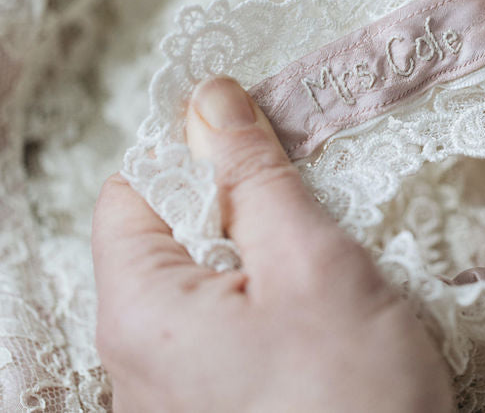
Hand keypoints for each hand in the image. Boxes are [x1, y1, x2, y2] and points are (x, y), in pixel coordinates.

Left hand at [92, 78, 452, 411]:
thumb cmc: (353, 406)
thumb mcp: (312, 266)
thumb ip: (253, 178)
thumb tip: (209, 102)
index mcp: (139, 312)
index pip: (131, 188)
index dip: (193, 151)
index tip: (258, 142)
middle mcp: (136, 358)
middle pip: (168, 234)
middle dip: (241, 206)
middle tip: (310, 210)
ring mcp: (172, 391)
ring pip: (207, 281)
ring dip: (265, 255)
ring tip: (326, 272)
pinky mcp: (212, 408)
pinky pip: (226, 328)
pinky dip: (272, 303)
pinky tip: (324, 322)